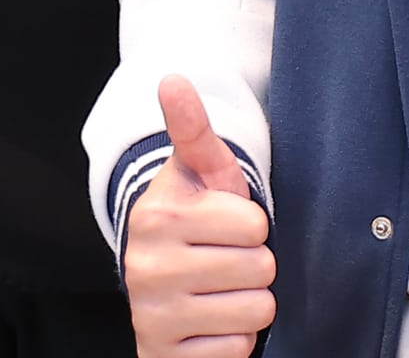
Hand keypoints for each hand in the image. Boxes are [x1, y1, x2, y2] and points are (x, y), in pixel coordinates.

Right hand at [126, 75, 274, 357]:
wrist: (158, 288)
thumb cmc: (195, 223)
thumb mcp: (199, 175)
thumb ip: (193, 130)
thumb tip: (172, 79)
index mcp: (159, 214)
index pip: (254, 225)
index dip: (252, 226)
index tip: (226, 227)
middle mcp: (148, 265)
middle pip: (260, 269)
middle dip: (254, 266)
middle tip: (226, 261)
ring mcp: (154, 314)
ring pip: (255, 312)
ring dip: (248, 304)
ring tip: (221, 291)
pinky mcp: (163, 353)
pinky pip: (236, 350)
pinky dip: (232, 339)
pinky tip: (210, 322)